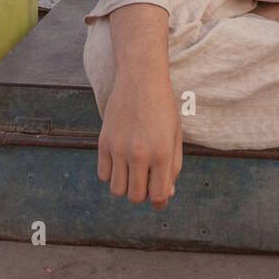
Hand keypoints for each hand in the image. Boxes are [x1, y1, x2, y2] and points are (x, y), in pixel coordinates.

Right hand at [97, 70, 182, 208]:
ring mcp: (119, 149)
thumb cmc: (163, 106)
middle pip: (135, 197)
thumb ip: (173, 167)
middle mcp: (140, 154)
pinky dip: (111, 174)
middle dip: (142, 193)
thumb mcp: (175, 135)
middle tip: (146, 179)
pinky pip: (103, 174)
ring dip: (126, 186)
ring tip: (133, 170)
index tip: (159, 194)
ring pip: (117, 190)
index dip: (159, 200)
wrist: (140, 78)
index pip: (158, 196)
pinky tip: (120, 160)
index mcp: (162, 153)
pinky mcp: (103, 143)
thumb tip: (165, 194)